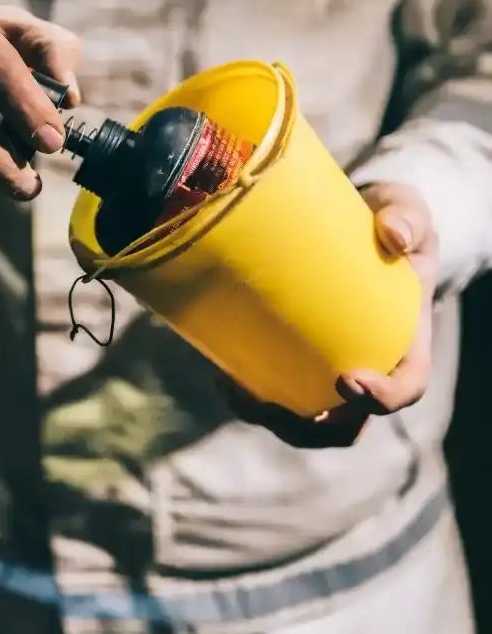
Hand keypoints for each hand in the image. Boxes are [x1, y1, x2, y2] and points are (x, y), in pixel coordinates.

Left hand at [222, 182, 437, 447]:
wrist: (354, 222)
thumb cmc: (384, 218)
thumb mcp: (402, 207)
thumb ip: (404, 214)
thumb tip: (392, 234)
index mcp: (407, 338)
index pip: (409, 384)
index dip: (384, 397)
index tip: (347, 380)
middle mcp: (373, 364)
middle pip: (352, 423)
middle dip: (314, 426)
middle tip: (273, 403)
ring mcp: (332, 368)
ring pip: (311, 420)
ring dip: (275, 421)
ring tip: (239, 394)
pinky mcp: (297, 359)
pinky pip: (279, 397)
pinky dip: (252, 401)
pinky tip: (224, 380)